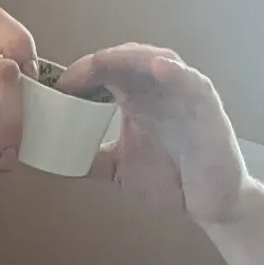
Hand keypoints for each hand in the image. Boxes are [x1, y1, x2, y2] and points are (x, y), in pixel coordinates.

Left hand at [58, 44, 249, 224]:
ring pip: (154, 59)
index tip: (53, 94)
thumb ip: (89, 159)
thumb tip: (52, 157)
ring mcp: (183, 94)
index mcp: (136, 98)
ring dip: (128, 58)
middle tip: (69, 81)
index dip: (76, 77)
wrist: (210, 206)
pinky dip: (175, 72)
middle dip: (94, 64)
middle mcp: (158, 90)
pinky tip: (159, 68)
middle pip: (124, 59)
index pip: (103, 73)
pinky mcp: (207, 106)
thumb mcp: (119, 169)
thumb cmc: (173, 181)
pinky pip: (192, 80)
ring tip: (101, 63)